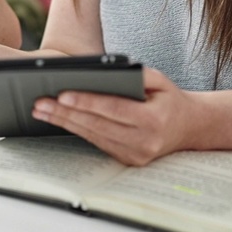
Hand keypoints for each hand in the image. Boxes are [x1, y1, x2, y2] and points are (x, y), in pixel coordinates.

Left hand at [30, 67, 200, 165]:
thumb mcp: (160, 80)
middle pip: (97, 125)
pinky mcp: (128, 160)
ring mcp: (136, 155)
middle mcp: (145, 142)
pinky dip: (77, 130)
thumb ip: (135, 73)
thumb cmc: (169, 99)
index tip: (62, 95)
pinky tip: (60, 119)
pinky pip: (98, 143)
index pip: (113, 109)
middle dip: (65, 113)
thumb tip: (102, 70)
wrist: (191, 127)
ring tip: (42, 110)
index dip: (86, 102)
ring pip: (93, 136)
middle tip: (40, 103)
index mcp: (153, 120)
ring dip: (64, 123)